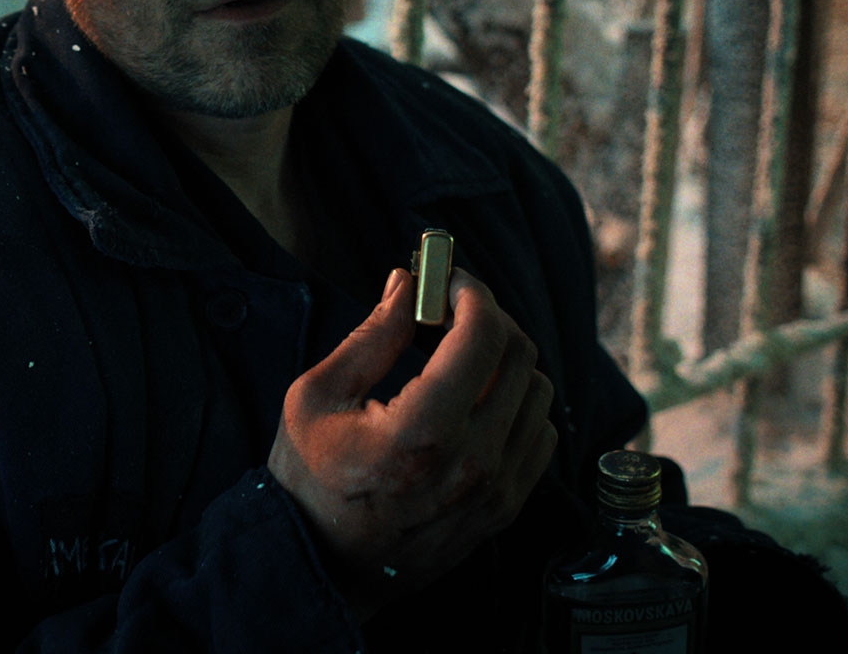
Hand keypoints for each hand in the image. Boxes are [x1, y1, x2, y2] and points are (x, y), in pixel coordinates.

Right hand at [266, 266, 556, 620]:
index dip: (470, 293)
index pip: (483, 336)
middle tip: (450, 310)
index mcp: (422, 430)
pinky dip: (516, 403)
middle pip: (519, 357)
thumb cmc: (307, 478)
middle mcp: (472, 461)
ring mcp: (495, 489)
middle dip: (488, 318)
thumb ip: (371, 336)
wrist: (320, 566)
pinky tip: (474, 401)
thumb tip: (407, 283)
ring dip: (504, 360)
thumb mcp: (317, 395)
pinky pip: (539, 434)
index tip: (447, 280)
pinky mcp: (505, 508)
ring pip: (537, 392)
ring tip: (459, 357)